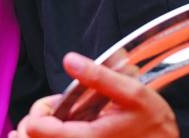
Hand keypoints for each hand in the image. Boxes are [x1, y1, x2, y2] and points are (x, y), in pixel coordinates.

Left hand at [9, 53, 179, 137]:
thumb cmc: (153, 124)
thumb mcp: (132, 93)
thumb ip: (99, 77)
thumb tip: (69, 59)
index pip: (35, 128)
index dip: (40, 110)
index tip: (58, 103)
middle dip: (35, 124)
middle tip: (56, 112)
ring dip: (39, 135)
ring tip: (57, 124)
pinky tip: (62, 132)